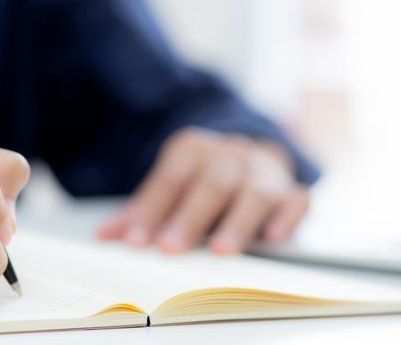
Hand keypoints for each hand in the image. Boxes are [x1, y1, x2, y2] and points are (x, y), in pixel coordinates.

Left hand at [97, 127, 308, 254]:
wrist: (247, 162)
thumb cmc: (197, 183)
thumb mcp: (167, 191)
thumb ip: (139, 212)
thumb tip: (103, 236)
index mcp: (192, 148)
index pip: (171, 178)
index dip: (153, 210)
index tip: (137, 240)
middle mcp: (230, 153)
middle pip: (212, 182)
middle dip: (190, 216)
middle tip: (171, 248)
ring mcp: (263, 169)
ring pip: (255, 191)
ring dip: (238, 221)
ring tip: (222, 251)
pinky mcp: (291, 190)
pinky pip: (297, 199)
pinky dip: (288, 217)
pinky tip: (275, 239)